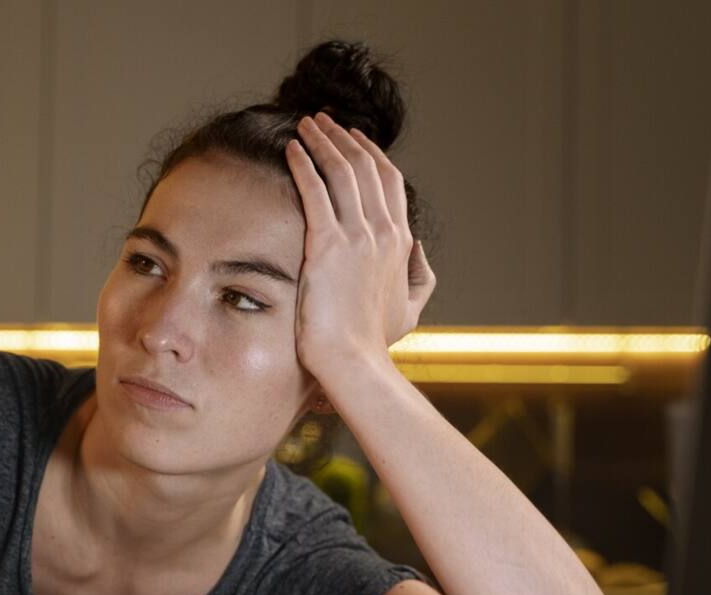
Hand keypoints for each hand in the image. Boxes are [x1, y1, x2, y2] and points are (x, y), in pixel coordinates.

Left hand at [285, 113, 434, 378]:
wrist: (353, 361)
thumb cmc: (374, 342)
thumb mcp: (410, 308)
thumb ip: (419, 276)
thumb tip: (418, 250)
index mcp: (400, 243)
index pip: (388, 182)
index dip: (370, 154)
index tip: (352, 137)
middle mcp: (383, 233)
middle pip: (365, 168)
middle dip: (343, 137)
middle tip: (323, 119)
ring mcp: (358, 238)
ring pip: (342, 172)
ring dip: (322, 141)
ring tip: (305, 123)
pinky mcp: (327, 247)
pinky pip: (315, 193)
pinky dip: (304, 165)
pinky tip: (291, 148)